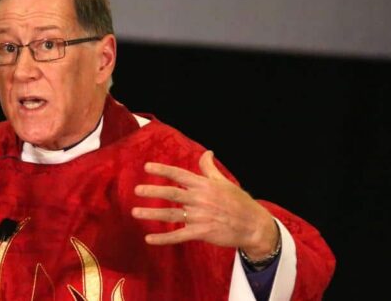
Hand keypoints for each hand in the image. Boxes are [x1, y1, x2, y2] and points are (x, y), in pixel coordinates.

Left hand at [131, 151, 278, 258]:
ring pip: (171, 214)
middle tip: (137, 189)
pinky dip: (163, 238)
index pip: (180, 175)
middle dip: (153, 191)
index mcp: (204, 185)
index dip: (163, 170)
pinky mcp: (202, 232)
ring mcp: (200, 216)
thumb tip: (207, 152)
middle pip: (172, 193)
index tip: (147, 167)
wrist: (254, 226)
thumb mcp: (224, 182)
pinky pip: (178, 235)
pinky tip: (149, 238)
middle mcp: (200, 199)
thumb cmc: (239, 202)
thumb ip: (210, 168)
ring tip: (136, 212)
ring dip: (152, 213)